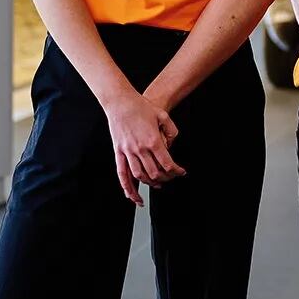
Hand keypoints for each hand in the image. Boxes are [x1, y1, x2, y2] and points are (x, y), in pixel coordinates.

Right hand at [102, 88, 183, 205]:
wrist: (120, 102)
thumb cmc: (141, 107)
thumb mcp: (163, 115)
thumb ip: (172, 131)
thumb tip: (172, 144)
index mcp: (153, 140)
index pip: (167, 163)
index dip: (176, 171)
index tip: (180, 172)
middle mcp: (140, 149)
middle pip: (155, 173)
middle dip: (165, 178)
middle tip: (170, 177)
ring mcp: (127, 151)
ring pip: (140, 176)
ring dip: (150, 183)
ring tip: (157, 184)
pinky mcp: (118, 152)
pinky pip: (122, 174)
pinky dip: (128, 188)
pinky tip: (133, 196)